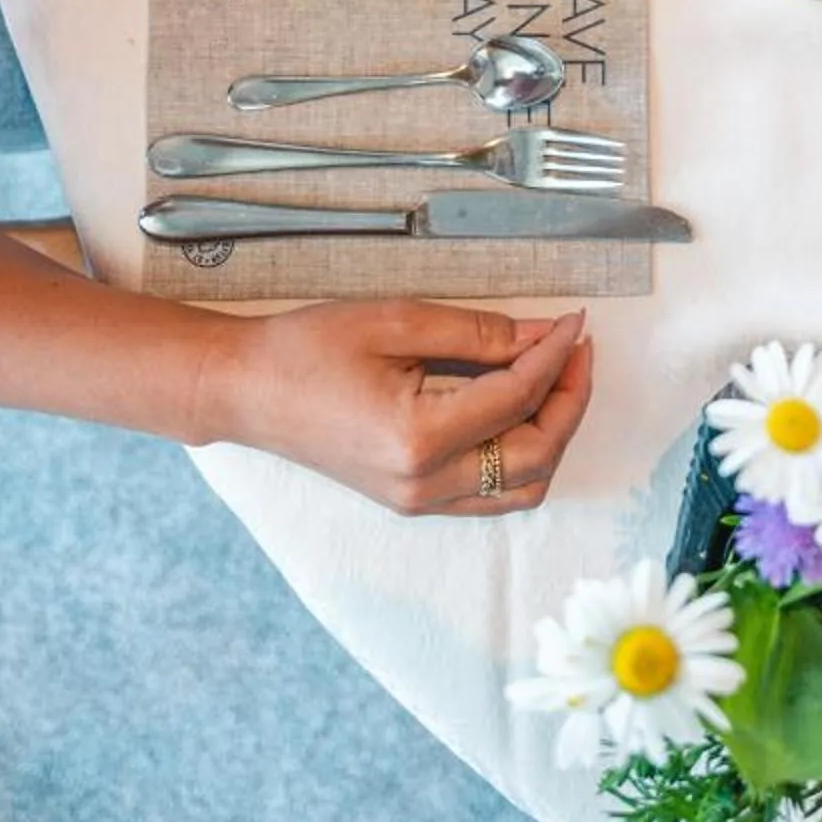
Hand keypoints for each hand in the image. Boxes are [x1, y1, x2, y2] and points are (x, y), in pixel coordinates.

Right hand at [203, 301, 593, 514]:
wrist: (245, 390)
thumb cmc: (307, 349)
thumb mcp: (397, 321)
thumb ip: (480, 331)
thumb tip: (545, 334)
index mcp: (418, 439)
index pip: (518, 398)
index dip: (556, 355)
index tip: (575, 320)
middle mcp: (423, 484)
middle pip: (536, 454)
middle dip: (569, 399)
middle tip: (576, 347)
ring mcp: (417, 500)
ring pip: (523, 486)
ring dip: (553, 433)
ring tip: (556, 376)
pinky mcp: (412, 500)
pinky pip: (491, 493)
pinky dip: (523, 454)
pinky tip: (522, 407)